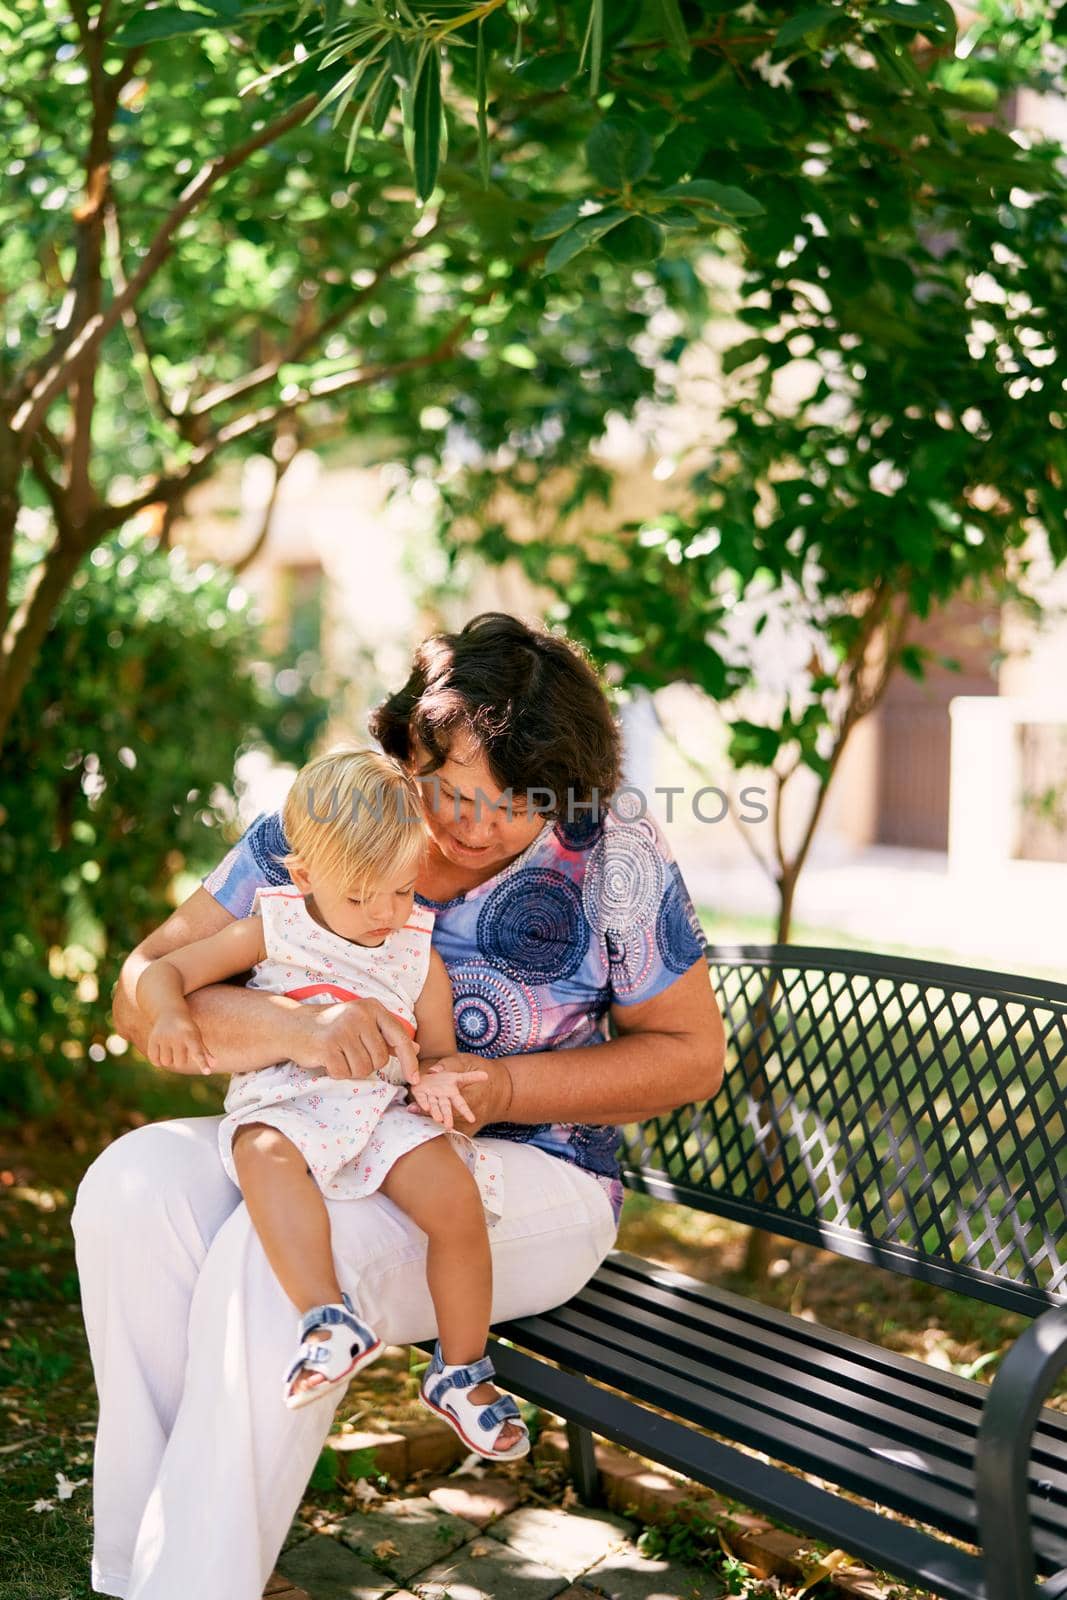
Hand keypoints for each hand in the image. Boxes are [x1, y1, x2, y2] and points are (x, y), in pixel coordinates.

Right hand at [146, 1011, 215, 1075]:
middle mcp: (178, 1036)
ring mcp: (164, 1037)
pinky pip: (154, 1060)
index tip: (207, 1072)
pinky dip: (157, 1061)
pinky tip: (160, 1052)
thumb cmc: (187, 1029)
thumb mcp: (197, 1037)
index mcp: (192, 1036)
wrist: (170, 1012)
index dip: (202, 1063)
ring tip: (170, 1049)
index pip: (198, 1053)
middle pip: (180, 1063)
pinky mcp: (153, 1039)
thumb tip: (214, 1064)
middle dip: (180, 1059)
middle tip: (180, 1048)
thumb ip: (205, 1052)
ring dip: (169, 1060)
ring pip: (166, 1063)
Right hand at [287, 997, 420, 1082]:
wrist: (294, 1027)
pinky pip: (344, 1073)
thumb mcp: (362, 1026)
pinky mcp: (327, 1045)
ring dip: (351, 1070)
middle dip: (367, 1064)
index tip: (415, 1079)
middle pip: (380, 1059)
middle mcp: (359, 1015)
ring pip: (363, 1069)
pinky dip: (336, 1073)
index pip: (400, 1037)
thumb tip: (416, 1048)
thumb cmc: (332, 1028)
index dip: (409, 1061)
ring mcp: (343, 1029)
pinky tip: (327, 1060)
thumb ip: (387, 1037)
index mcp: (372, 1007)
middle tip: (349, 1054)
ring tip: (338, 1056)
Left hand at [408, 1054, 513, 1134]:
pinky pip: (421, 1100)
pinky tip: (414, 1107)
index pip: (461, 1103)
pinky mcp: (420, 1093)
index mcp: (454, 1092)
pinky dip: (418, 1104)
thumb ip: (450, 1066)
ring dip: (434, 1112)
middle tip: (448, 1125)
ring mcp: (432, 1097)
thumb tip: (443, 1071)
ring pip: (434, 1106)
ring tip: (437, 1118)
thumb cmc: (455, 1069)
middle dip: (448, 1117)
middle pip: (446, 1108)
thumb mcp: (461, 1063)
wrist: (436, 1070)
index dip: (466, 1112)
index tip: (472, 1120)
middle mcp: (443, 1097)